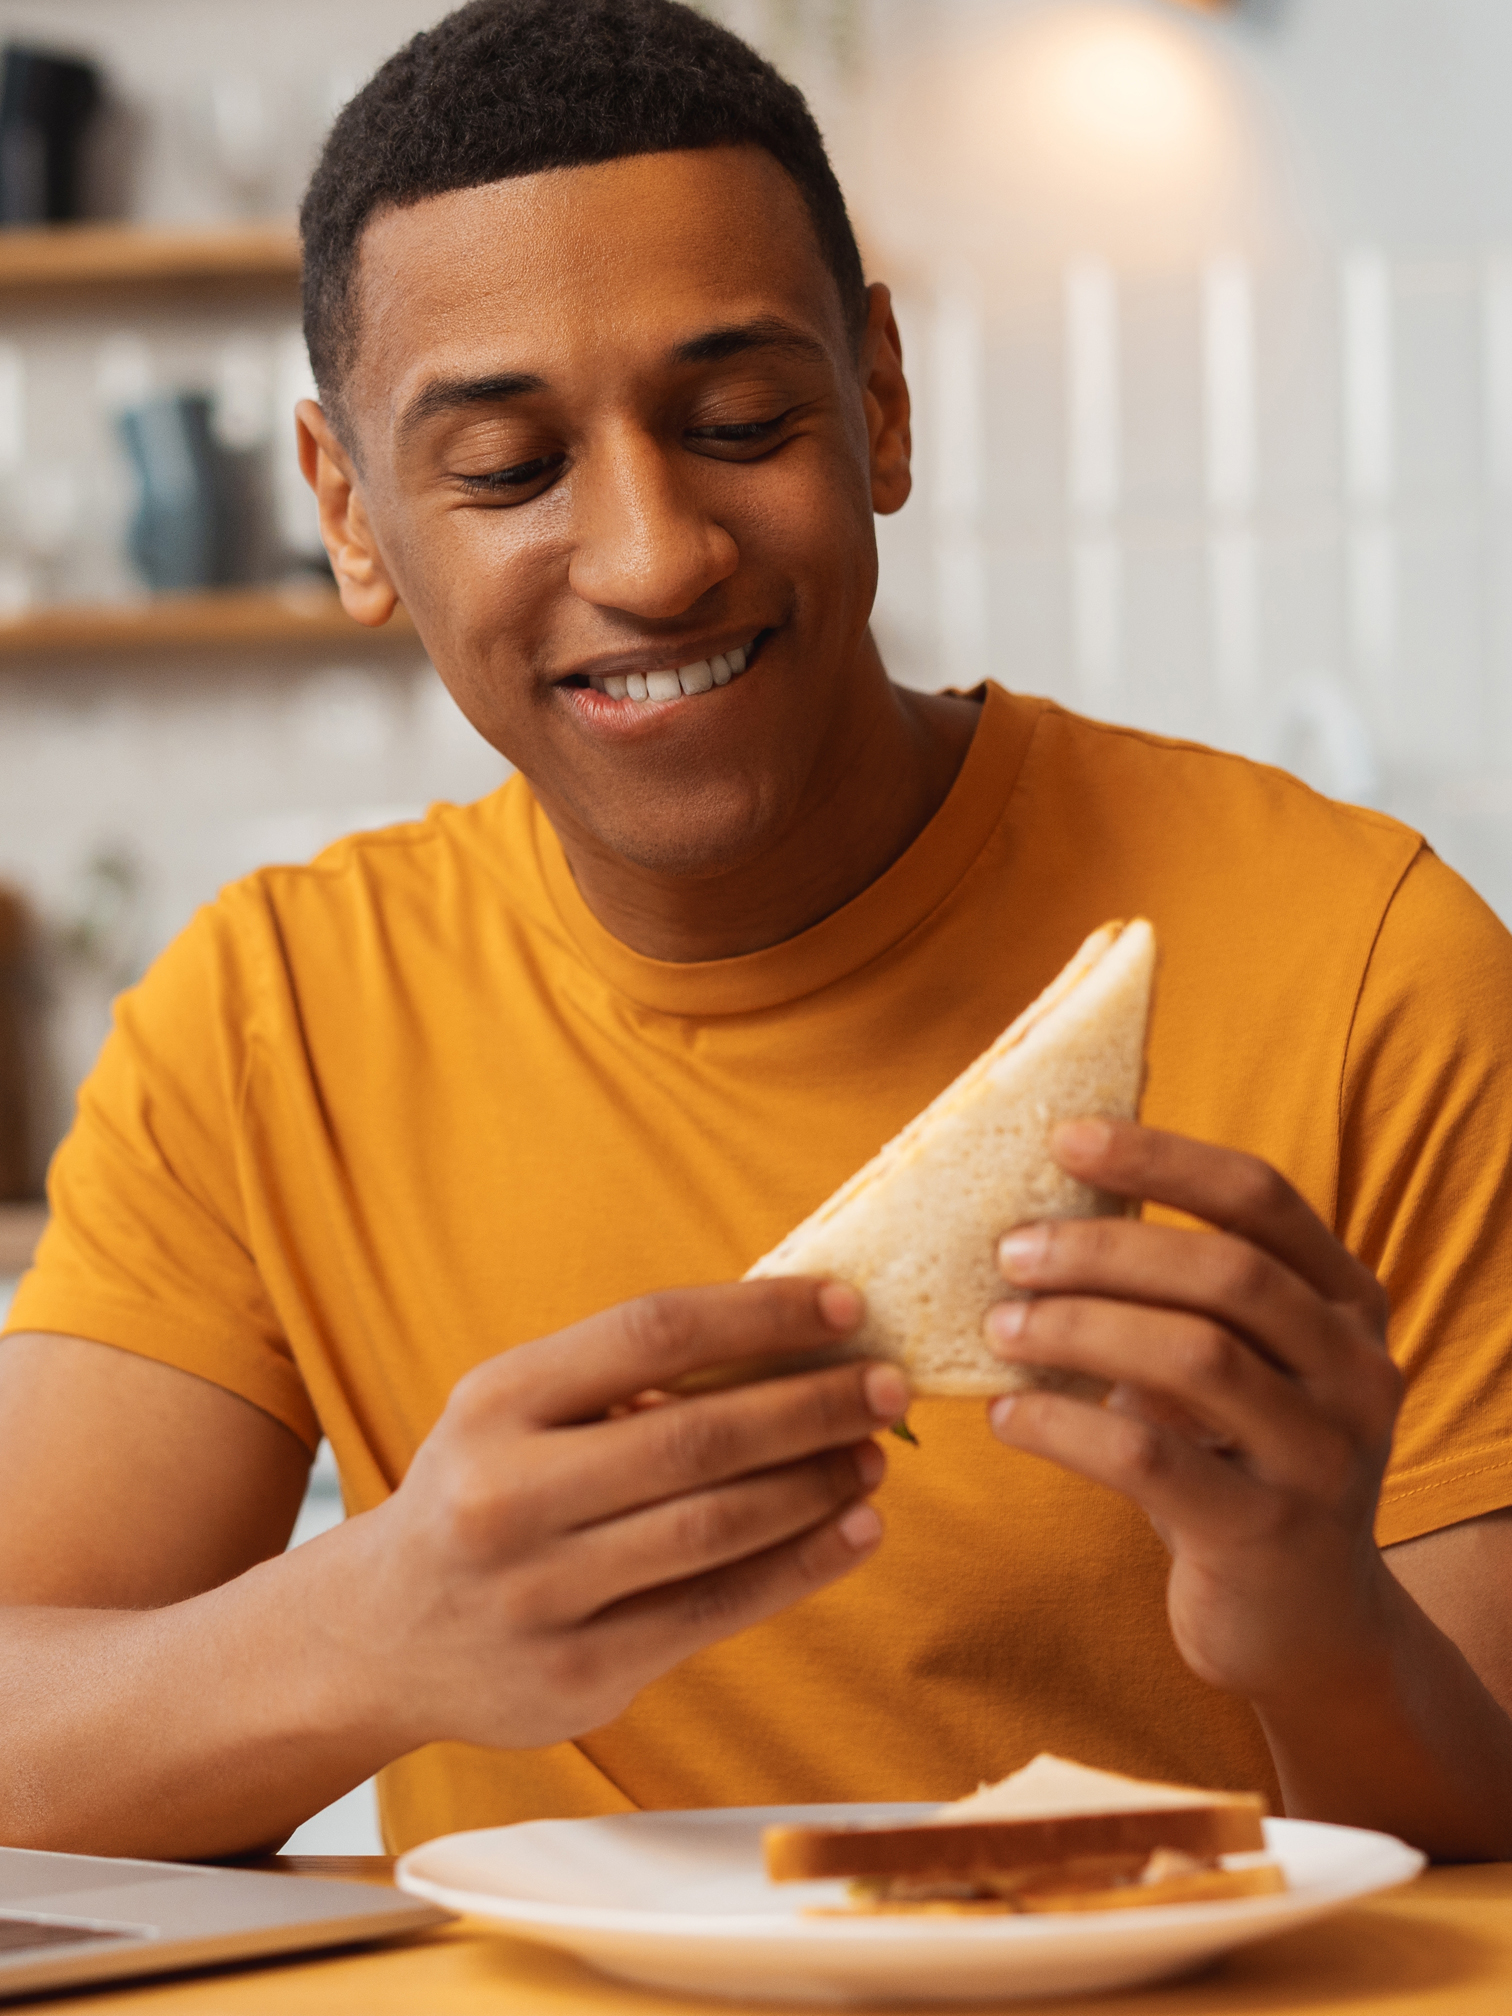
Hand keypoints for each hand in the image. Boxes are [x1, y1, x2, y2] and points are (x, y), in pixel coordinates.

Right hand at [351, 1279, 904, 1751]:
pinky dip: (800, 1566)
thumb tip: (794, 1341)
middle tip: (887, 1385)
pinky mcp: (576, 1674)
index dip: (759, 1315)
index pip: (650, 1332)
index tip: (844, 1308)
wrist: (378, 1635)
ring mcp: (540, 1594)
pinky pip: (715, 1610)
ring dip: (816, 1486)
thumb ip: (626, 1380)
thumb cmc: (484, 1492)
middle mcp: (506, 1494)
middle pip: (695, 1436)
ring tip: (874, 1457)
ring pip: (715, 1528)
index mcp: (496, 1400)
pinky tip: (854, 1531)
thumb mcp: (515, 1411)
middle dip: (811, 1406)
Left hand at [983, 1119, 1400, 1714]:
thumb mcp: (1230, 1363)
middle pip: (1227, 1273)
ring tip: (1000, 1328)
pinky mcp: (1268, 1533)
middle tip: (1011, 1250)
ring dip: (1078, 1330)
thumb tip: (1037, 1212)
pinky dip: (1062, 1427)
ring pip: (1193, 1358)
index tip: (1066, 1137)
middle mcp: (1355, 1370)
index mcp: (1347, 1301)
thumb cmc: (1234, 1459)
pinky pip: (1149, 1459)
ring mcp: (1323, 1456)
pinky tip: (1006, 1418)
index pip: (1261, 1197)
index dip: (1162, 1158)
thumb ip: (1175, 1294)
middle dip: (1104, 1252)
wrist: (1303, 1623)